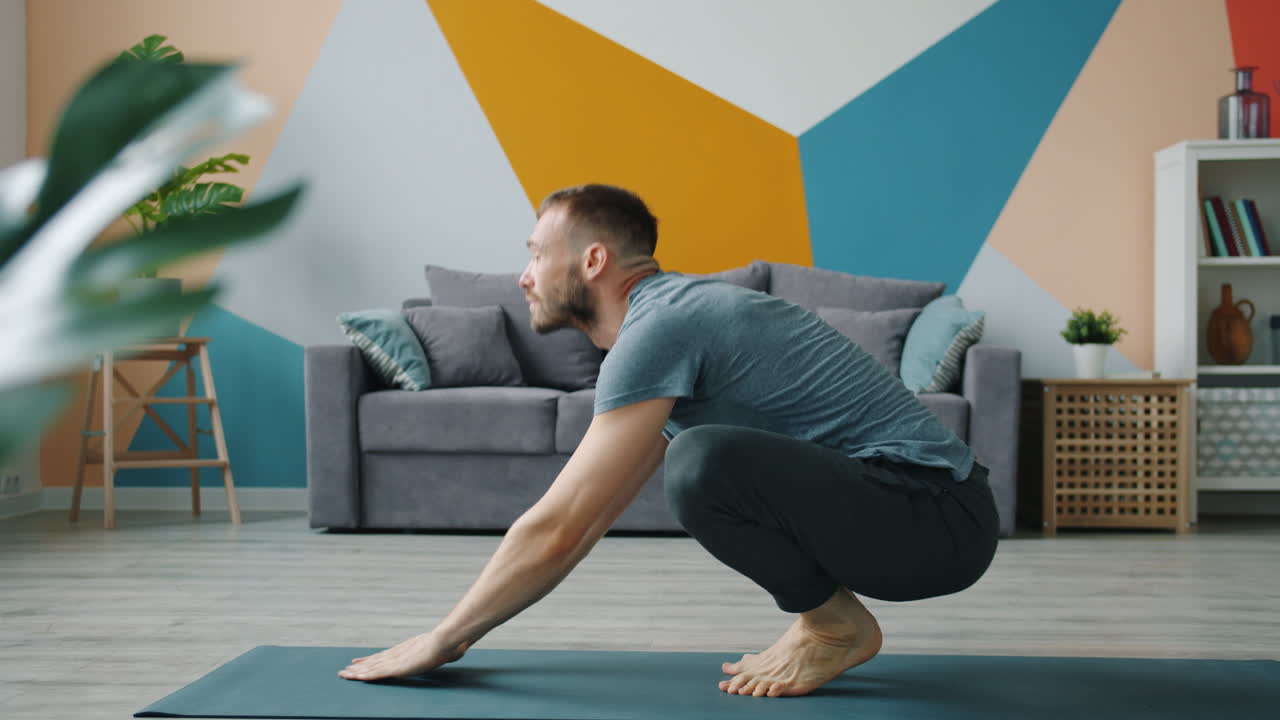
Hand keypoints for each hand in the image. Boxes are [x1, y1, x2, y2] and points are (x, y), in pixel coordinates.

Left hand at [338, 631, 472, 681]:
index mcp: (407, 650)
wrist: (446, 641)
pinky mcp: (397, 668)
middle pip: (374, 661)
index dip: (370, 660)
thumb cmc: (450, 644)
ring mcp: (397, 660)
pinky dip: (366, 676)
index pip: (384, 656)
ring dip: (357, 672)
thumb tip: (460, 650)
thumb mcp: (447, 649)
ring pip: (372, 668)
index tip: (359, 661)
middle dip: (359, 667)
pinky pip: (377, 674)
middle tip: (345, 670)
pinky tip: (356, 677)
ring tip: (343, 675)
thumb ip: (449, 651)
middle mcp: (398, 654)